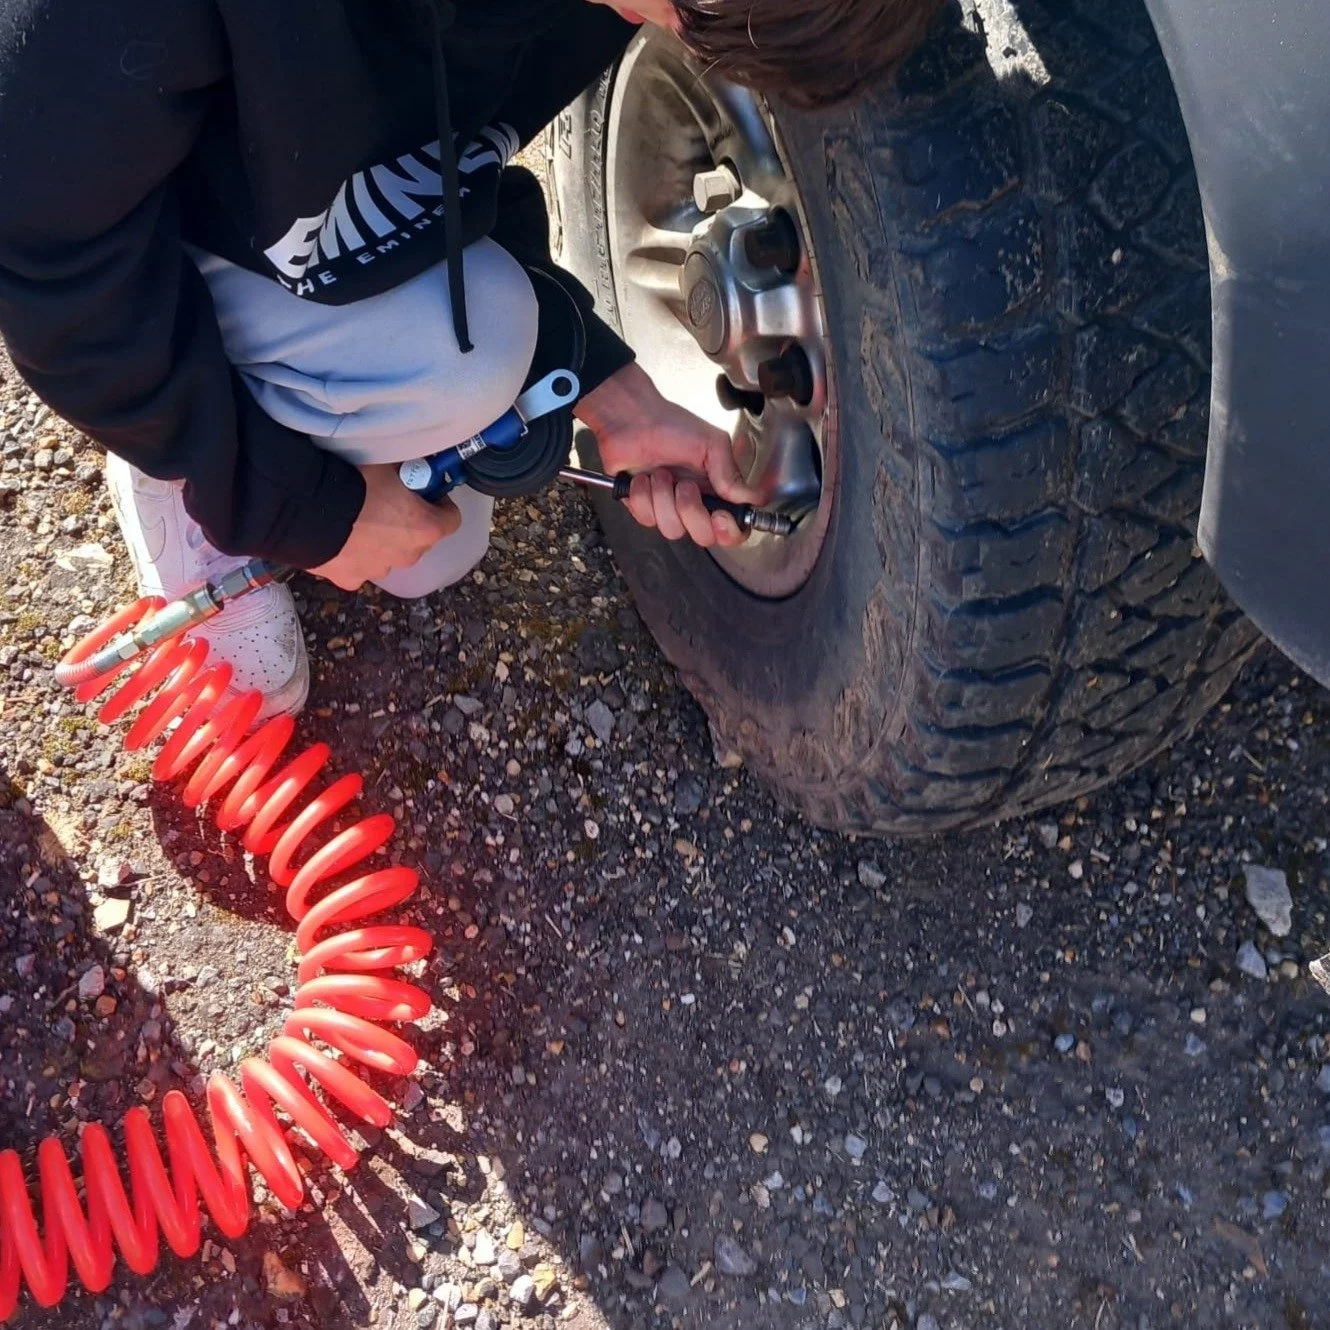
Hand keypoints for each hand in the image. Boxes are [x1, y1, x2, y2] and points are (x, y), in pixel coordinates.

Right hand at [310, 462, 459, 590]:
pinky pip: (360, 568)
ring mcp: (380, 570)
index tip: (427, 493)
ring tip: (359, 523)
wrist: (309, 509)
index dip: (440, 504)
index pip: (451, 519)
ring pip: (389, 556)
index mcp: (426, 528)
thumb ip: (405, 472)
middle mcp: (409, 555)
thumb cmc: (355, 483)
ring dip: (382, 543)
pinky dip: (354, 557)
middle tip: (389, 505)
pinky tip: (340, 541)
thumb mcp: (388, 465)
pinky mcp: (352, 579)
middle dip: (409, 525)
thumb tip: (407, 467)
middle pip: (419, 540)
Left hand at [575, 363, 759, 547]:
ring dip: (664, 498)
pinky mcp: (644, 507)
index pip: (734, 528)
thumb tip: (751, 499)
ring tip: (660, 474)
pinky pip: (646, 519)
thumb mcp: (711, 444)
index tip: (719, 516)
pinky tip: (642, 478)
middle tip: (685, 486)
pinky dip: (642, 496)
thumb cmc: (670, 425)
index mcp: (717, 490)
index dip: (729, 531)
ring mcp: (669, 507)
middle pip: (703, 536)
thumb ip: (731, 474)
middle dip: (692, 512)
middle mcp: (696, 503)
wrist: (631, 419)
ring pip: (672, 530)